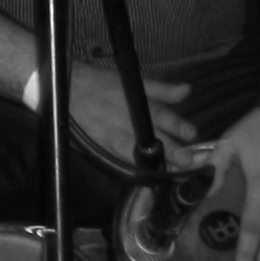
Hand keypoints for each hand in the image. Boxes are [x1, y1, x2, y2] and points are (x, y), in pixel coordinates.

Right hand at [61, 62, 198, 171]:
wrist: (68, 88)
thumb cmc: (102, 83)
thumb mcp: (132, 81)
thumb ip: (161, 89)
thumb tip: (187, 90)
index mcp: (135, 101)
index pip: (159, 113)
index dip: (176, 124)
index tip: (191, 133)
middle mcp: (125, 119)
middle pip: (150, 136)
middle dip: (168, 150)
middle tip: (187, 160)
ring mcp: (112, 134)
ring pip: (134, 152)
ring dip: (153, 163)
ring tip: (170, 173)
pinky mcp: (100, 146)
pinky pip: (119, 160)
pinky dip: (134, 169)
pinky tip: (149, 179)